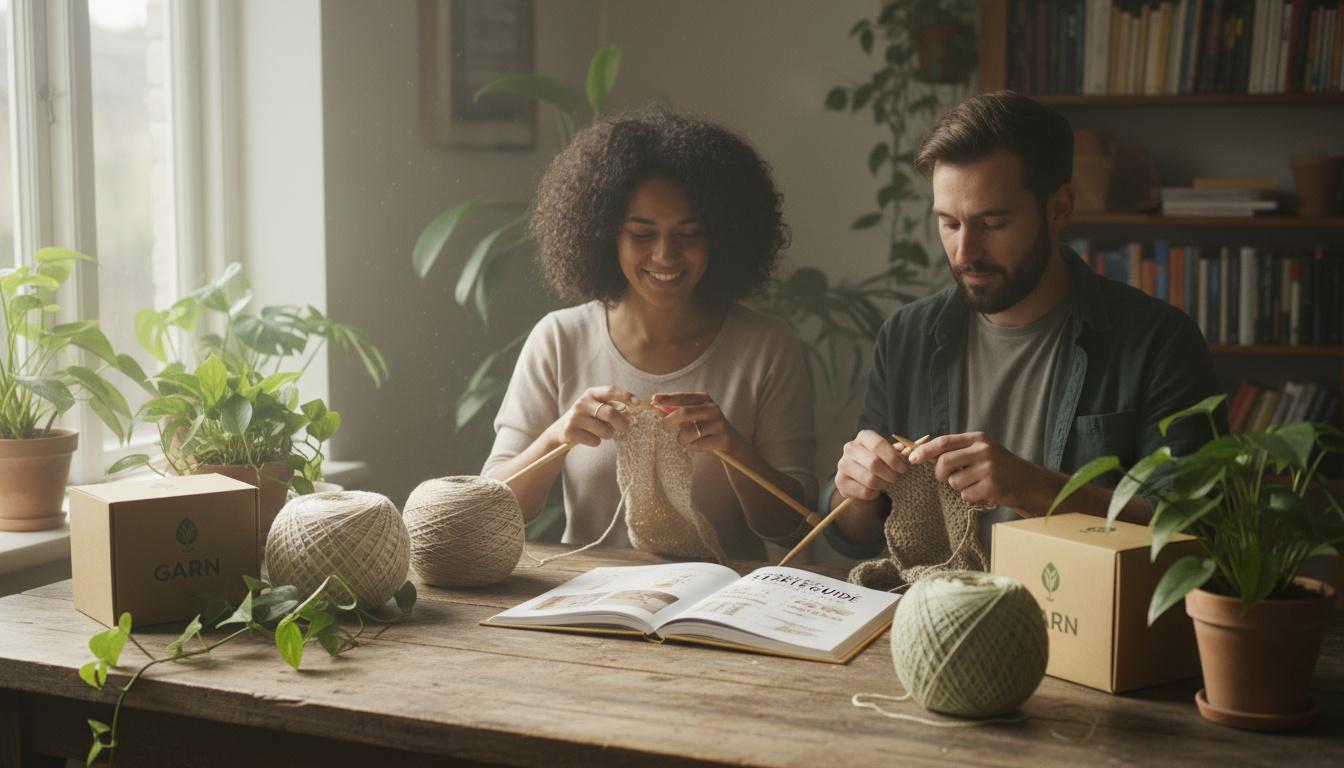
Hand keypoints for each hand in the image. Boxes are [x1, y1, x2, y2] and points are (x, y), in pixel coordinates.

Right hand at [547, 386, 639, 447]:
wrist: (561, 430)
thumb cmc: (587, 418)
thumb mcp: (596, 407)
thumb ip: (612, 406)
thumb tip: (635, 409)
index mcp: (591, 393)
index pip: (611, 390)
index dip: (626, 395)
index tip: (638, 404)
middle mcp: (582, 403)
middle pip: (610, 413)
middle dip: (621, 423)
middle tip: (623, 428)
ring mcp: (575, 417)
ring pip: (604, 431)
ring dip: (607, 435)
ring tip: (600, 432)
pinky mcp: (570, 431)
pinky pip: (595, 441)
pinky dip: (596, 442)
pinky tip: (588, 438)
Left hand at [651, 392, 743, 454]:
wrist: (730, 441)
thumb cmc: (705, 426)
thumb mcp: (695, 414)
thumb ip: (679, 409)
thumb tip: (657, 407)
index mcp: (704, 399)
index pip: (683, 397)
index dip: (667, 398)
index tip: (653, 400)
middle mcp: (712, 409)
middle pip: (684, 413)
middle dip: (669, 421)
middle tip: (664, 427)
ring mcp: (718, 424)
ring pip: (689, 433)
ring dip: (682, 439)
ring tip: (686, 440)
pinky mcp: (722, 439)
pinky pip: (697, 445)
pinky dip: (693, 447)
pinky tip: (699, 445)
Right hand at [835, 430, 909, 500]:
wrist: (860, 478)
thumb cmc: (880, 463)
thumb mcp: (890, 454)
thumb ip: (900, 452)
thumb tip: (912, 448)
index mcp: (864, 437)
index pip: (878, 445)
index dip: (893, 458)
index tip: (903, 468)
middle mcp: (850, 448)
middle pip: (874, 463)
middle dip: (890, 474)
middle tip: (896, 478)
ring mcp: (843, 464)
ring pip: (869, 479)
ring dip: (883, 485)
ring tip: (887, 484)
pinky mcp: (840, 481)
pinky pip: (864, 491)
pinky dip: (874, 494)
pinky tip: (876, 490)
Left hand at [907, 432, 1043, 508]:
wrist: (1028, 481)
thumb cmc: (998, 466)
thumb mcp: (980, 450)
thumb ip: (957, 450)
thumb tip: (924, 454)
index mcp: (977, 438)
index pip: (944, 442)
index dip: (925, 451)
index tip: (912, 459)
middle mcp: (983, 450)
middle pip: (944, 462)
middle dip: (940, 474)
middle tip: (946, 478)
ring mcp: (989, 468)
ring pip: (954, 482)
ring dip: (958, 487)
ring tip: (974, 483)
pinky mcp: (992, 486)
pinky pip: (966, 495)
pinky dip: (969, 496)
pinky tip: (982, 491)